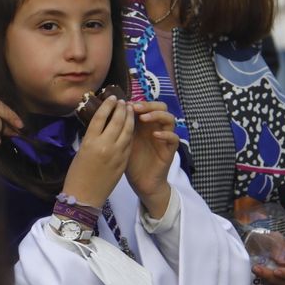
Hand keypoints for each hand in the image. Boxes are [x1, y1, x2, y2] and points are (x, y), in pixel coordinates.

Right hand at [61, 96, 132, 207]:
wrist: (84, 197)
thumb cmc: (76, 174)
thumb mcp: (81, 151)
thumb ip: (92, 138)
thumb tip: (101, 125)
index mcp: (90, 141)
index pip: (101, 116)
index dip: (108, 105)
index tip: (112, 97)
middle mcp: (105, 145)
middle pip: (117, 121)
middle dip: (121, 109)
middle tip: (123, 101)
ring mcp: (117, 154)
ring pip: (127, 131)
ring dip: (129, 118)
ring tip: (130, 110)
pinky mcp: (123, 162)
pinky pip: (129, 144)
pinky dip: (130, 133)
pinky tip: (131, 127)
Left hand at [125, 101, 178, 217]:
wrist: (140, 182)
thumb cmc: (130, 162)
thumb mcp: (123, 142)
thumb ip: (122, 128)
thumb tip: (111, 111)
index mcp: (145, 125)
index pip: (147, 105)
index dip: (138, 102)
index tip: (124, 103)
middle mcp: (157, 128)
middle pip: (161, 107)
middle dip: (148, 105)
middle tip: (134, 108)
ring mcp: (165, 138)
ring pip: (170, 118)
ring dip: (157, 115)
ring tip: (144, 118)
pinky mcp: (170, 150)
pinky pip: (174, 138)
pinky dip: (166, 134)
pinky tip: (155, 135)